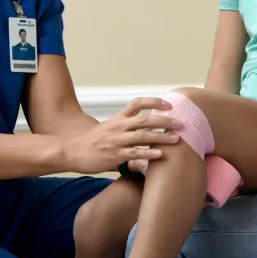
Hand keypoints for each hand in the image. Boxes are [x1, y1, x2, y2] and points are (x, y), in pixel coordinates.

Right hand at [63, 97, 182, 174]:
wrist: (75, 151)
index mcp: (118, 117)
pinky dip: (148, 153)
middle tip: (180, 124)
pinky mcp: (115, 155)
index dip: (154, 102)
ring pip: (142, 136)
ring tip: (176, 139)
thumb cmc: (96, 141)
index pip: (138, 103)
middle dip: (165, 121)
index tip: (169, 105)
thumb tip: (149, 127)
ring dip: (161, 137)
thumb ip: (128, 126)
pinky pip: (135, 153)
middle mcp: (119, 126)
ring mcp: (117, 141)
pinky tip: (160, 154)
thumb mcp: (110, 127)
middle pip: (145, 119)